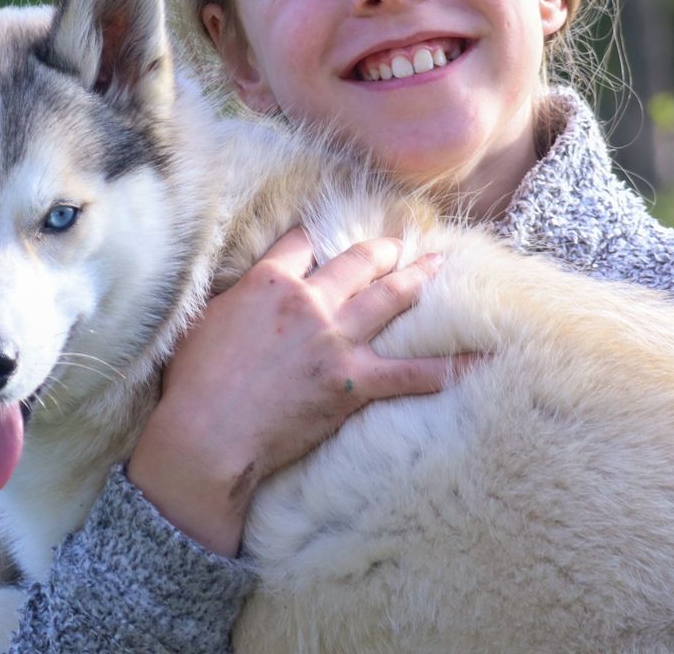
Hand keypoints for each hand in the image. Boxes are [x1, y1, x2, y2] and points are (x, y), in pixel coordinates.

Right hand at [125, 227, 468, 555]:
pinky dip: (448, 367)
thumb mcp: (202, 324)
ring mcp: (335, 340)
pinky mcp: (353, 380)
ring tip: (437, 265)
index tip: (323, 238)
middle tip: (399, 243)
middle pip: (356, 261)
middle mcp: (308, 302)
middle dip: (381, 249)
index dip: (314, 238)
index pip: (300, 244)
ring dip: (417, 278)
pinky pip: (412, 373)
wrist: (207, 435)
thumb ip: (231, 300)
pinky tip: (480, 360)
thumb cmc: (192, 386)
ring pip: (389, 297)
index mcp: (268, 283)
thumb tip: (239, 295)